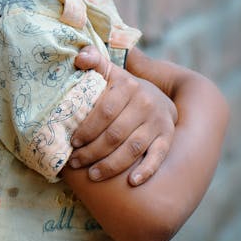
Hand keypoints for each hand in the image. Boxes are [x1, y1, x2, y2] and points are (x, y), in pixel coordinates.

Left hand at [69, 45, 177, 185]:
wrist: (160, 95)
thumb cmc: (124, 89)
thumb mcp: (111, 72)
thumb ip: (94, 61)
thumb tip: (79, 57)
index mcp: (128, 86)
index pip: (104, 111)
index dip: (86, 128)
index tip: (72, 141)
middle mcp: (146, 103)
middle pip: (115, 134)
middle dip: (92, 151)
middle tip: (75, 162)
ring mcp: (158, 122)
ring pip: (132, 149)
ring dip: (110, 165)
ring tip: (92, 175)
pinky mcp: (167, 137)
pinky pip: (157, 157)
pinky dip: (146, 170)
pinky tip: (131, 182)